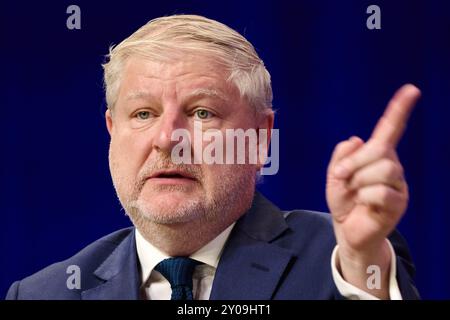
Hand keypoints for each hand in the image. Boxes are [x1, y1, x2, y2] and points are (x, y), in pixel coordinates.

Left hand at [326, 84, 420, 297]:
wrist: (347, 229)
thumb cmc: (344, 201)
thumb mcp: (334, 176)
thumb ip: (341, 156)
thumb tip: (356, 140)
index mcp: (376, 156)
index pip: (390, 130)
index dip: (399, 110)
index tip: (411, 90)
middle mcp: (391, 166)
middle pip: (382, 150)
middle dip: (356, 162)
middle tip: (341, 176)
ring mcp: (397, 185)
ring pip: (385, 169)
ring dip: (360, 180)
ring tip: (353, 191)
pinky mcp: (399, 203)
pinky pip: (382, 192)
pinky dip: (365, 196)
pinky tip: (363, 203)